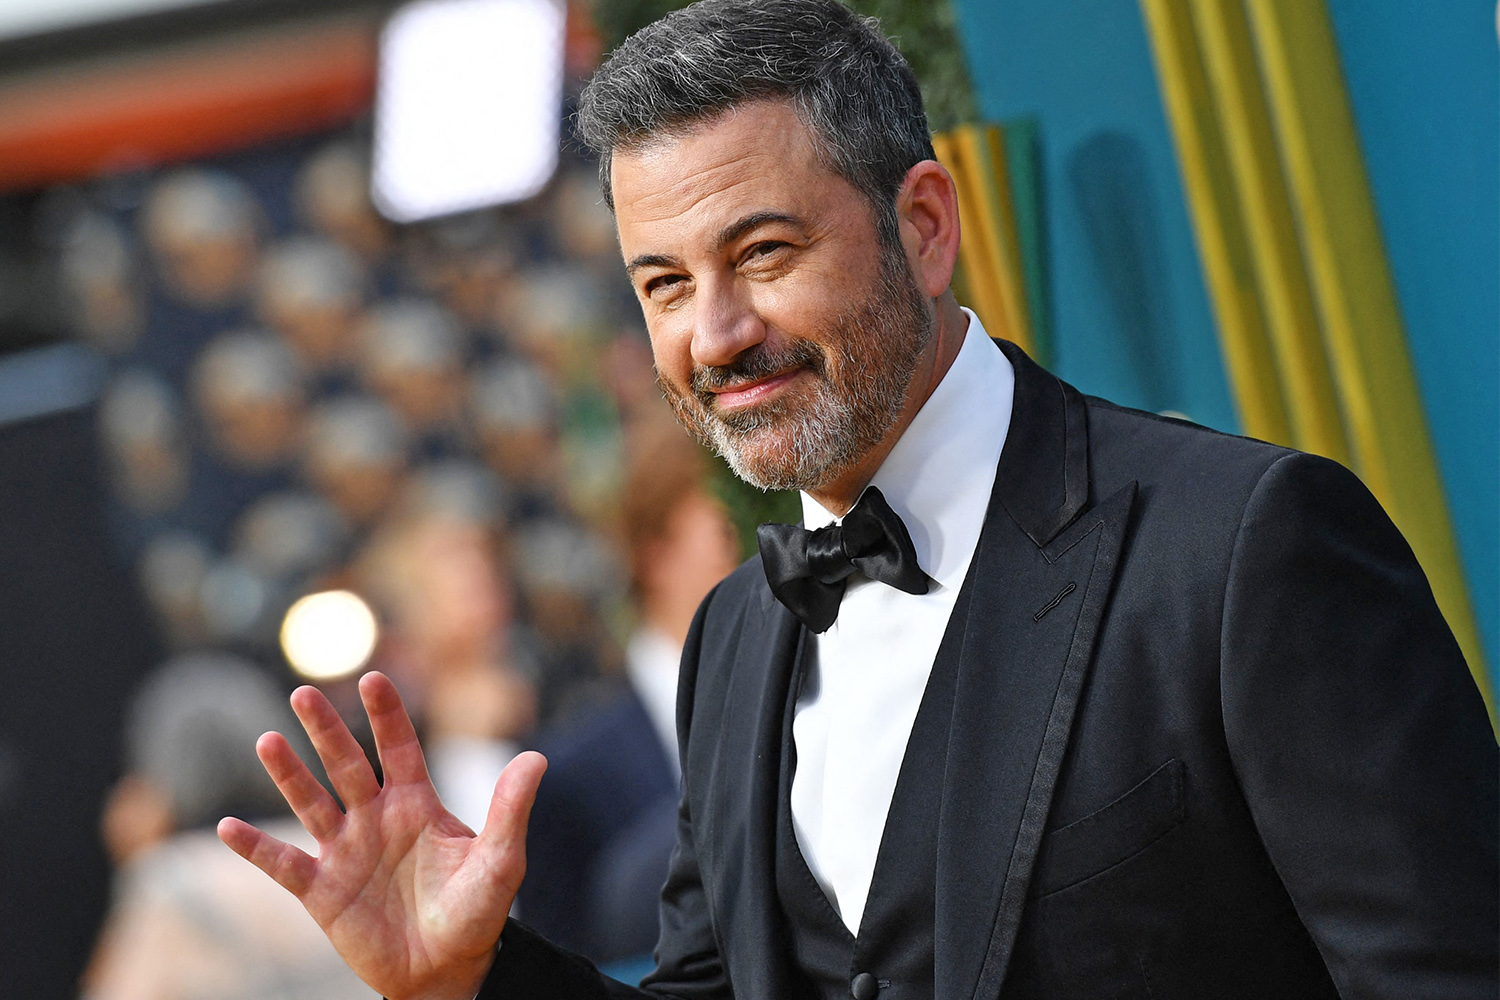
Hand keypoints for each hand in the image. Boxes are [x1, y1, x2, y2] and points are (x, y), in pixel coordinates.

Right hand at [217, 671, 546, 999]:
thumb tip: (537, 757)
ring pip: (311, 803)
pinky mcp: (322, 892)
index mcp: (416, 804)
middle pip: (346, 765)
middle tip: (303, 693)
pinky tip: (226, 828)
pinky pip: (283, 865)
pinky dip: (255, 849)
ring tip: (267, 741)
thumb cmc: (477, 911)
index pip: (398, 748)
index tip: (373, 678)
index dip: (386, 715)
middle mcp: (375, 818)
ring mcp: (345, 852)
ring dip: (289, 775)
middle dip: (327, 730)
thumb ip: (510, 810)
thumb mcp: (500, 860)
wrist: (447, 970)